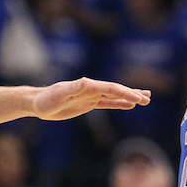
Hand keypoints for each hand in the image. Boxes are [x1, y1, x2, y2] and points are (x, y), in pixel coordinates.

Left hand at [31, 78, 149, 120]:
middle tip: (148, 98)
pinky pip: (106, 103)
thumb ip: (72, 88)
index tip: (137, 98)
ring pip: (114, 96)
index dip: (124, 92)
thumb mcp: (58, 95)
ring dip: (129, 97)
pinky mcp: (88, 103)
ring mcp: (90, 96)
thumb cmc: (46, 100)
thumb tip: (86, 81)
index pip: (109, 88)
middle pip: (115, 91)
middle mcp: (91, 89)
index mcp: (87, 86)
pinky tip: (128, 105)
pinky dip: (118, 103)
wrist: (38, 103)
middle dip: (132, 94)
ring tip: (145, 99)